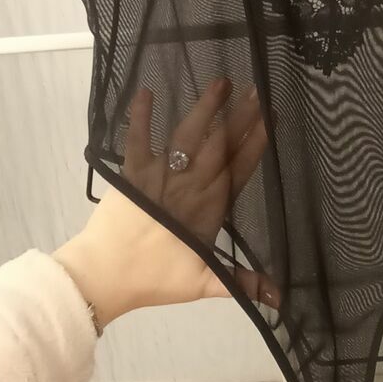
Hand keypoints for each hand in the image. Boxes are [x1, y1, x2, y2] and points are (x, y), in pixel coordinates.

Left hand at [53, 78, 276, 326]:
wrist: (102, 277)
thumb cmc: (153, 280)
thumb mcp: (202, 284)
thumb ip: (241, 284)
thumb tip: (280, 299)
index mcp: (208, 210)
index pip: (238, 171)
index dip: (256, 144)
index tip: (272, 118)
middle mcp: (187, 187)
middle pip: (219, 147)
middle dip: (240, 117)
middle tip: (259, 89)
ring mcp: (158, 176)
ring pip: (187, 138)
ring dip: (204, 109)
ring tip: (221, 82)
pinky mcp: (131, 173)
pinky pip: (136, 140)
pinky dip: (139, 116)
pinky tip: (146, 90)